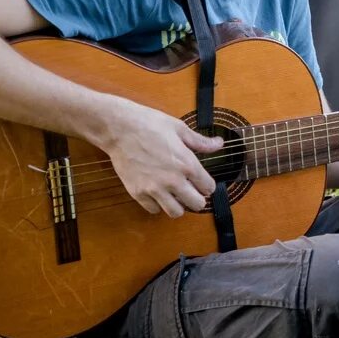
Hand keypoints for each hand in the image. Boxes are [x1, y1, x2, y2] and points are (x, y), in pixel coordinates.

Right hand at [101, 100, 223, 216]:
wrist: (119, 128)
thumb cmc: (149, 124)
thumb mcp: (179, 129)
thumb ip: (201, 142)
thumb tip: (219, 144)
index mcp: (187, 164)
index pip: (208, 188)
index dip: (207, 185)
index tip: (202, 182)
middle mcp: (173, 180)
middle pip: (196, 205)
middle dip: (197, 198)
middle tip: (191, 190)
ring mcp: (154, 189)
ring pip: (175, 213)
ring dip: (179, 206)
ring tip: (175, 195)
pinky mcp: (138, 192)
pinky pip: (153, 210)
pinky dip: (157, 205)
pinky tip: (157, 193)